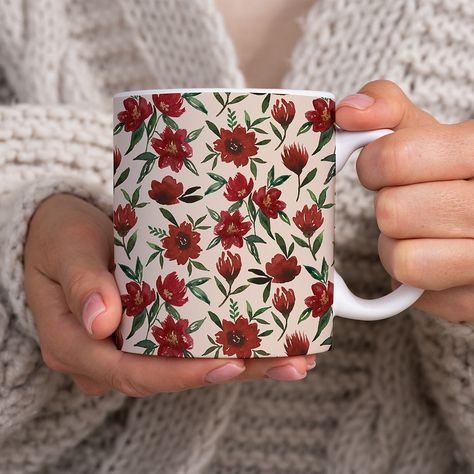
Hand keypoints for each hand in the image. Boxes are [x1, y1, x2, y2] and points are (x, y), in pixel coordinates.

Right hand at [24, 194, 314, 396]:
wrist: (64, 233)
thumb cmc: (60, 237)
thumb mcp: (66, 250)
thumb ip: (81, 284)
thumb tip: (103, 322)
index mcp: (77, 345)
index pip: (133, 373)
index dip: (183, 374)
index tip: (230, 365)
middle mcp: (107, 356)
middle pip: (172, 375)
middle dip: (232, 371)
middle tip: (289, 362)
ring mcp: (131, 345)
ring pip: (187, 364)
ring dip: (243, 362)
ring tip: (295, 355)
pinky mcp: (150, 330)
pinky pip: (188, 344)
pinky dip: (227, 342)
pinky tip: (269, 338)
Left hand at [336, 80, 473, 322]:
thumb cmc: (448, 172)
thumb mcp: (426, 132)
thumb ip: (386, 110)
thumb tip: (347, 112)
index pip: (396, 158)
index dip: (373, 164)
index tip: (380, 166)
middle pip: (393, 212)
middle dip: (389, 206)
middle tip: (408, 201)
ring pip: (403, 260)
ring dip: (398, 246)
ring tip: (422, 233)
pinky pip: (416, 294)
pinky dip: (413, 278)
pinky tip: (436, 258)